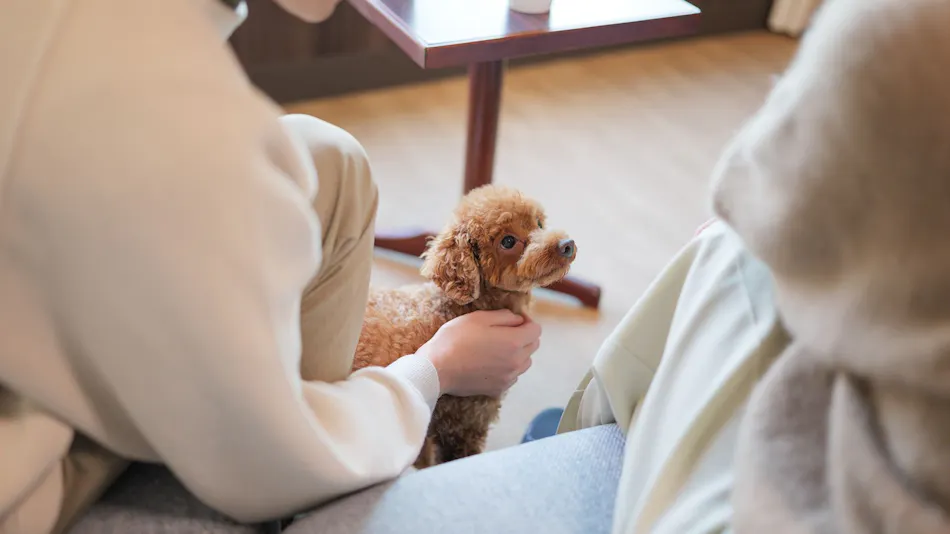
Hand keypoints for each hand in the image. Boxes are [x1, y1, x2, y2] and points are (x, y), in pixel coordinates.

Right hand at [416, 310, 540, 396]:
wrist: (437, 369)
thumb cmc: (455, 339)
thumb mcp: (478, 318)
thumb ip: (504, 316)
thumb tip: (517, 319)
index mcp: (514, 342)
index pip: (536, 330)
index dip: (527, 321)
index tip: (514, 319)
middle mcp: (516, 362)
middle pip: (533, 346)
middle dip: (524, 336)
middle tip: (505, 331)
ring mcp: (508, 378)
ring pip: (524, 363)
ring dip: (518, 353)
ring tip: (497, 348)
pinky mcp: (498, 389)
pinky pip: (512, 376)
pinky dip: (507, 368)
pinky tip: (490, 363)